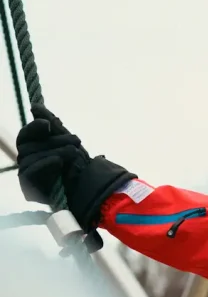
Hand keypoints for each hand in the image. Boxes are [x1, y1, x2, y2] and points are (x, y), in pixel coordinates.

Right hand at [16, 105, 135, 227]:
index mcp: (35, 149)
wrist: (93, 188)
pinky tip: (58, 162)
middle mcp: (28, 162)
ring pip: (29, 157)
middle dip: (55, 140)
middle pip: (28, 145)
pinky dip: (45, 164)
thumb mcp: (67, 139)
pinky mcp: (30, 190)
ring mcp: (28, 176)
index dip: (33, 128)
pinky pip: (30, 173)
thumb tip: (35, 106)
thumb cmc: (80, 164)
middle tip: (77, 141)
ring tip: (74, 153)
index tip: (48, 125)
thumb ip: (52, 123)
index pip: (25, 135)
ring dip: (56, 152)